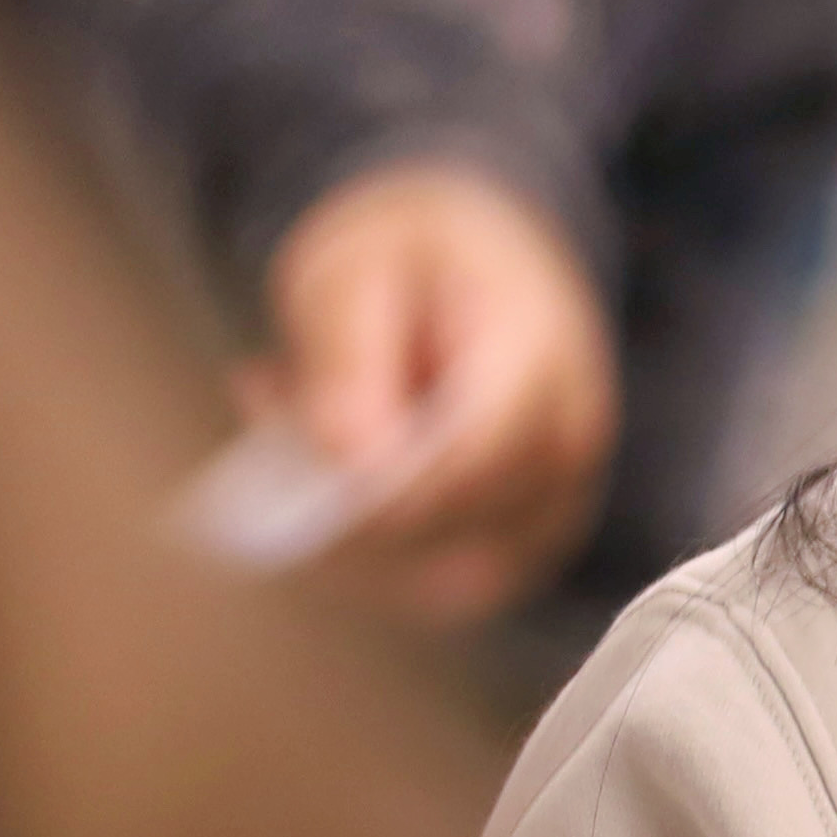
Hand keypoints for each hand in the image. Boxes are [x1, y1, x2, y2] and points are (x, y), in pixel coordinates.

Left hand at [255, 163, 617, 625]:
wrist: (481, 248)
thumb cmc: (412, 251)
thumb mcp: (352, 266)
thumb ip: (348, 353)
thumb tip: (352, 465)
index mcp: (538, 354)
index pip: (470, 458)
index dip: (376, 492)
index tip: (288, 473)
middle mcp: (571, 438)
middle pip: (455, 526)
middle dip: (339, 500)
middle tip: (266, 403)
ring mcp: (562, 495)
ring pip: (453, 577)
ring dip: (351, 539)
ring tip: (298, 439)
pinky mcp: (533, 534)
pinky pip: (454, 588)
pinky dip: (376, 559)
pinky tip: (337, 487)